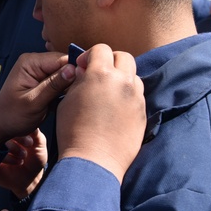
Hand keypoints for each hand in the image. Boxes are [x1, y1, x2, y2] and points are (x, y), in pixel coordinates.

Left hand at [0, 52, 71, 145]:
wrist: (1, 125)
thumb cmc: (12, 115)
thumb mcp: (34, 102)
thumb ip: (53, 85)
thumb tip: (73, 69)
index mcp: (30, 62)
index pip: (61, 58)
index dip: (74, 70)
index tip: (80, 85)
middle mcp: (36, 62)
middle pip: (65, 65)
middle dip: (72, 79)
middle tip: (72, 96)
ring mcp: (40, 72)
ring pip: (65, 74)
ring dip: (69, 87)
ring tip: (65, 100)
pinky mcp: (44, 82)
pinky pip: (61, 82)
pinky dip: (64, 92)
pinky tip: (62, 101)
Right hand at [0, 129, 47, 198]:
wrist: (29, 180)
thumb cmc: (34, 161)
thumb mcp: (40, 145)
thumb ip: (36, 133)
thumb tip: (32, 122)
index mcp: (14, 132)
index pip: (13, 123)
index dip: (22, 130)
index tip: (31, 141)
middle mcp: (4, 138)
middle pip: (5, 130)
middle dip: (18, 138)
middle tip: (28, 146)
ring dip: (14, 149)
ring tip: (23, 157)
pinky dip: (7, 158)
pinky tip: (16, 162)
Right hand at [56, 44, 145, 182]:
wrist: (93, 161)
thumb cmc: (73, 131)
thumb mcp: (67, 101)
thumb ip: (77, 81)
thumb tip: (84, 72)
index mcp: (100, 74)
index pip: (101, 50)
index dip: (90, 55)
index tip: (82, 66)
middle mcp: (122, 81)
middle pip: (123, 57)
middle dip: (110, 61)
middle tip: (99, 74)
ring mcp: (135, 97)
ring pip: (133, 76)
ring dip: (122, 78)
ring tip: (109, 93)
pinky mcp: (143, 113)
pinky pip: (138, 96)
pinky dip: (128, 96)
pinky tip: (116, 109)